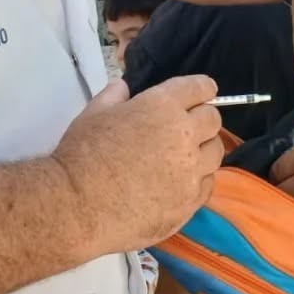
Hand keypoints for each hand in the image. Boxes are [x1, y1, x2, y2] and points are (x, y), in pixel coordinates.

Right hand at [52, 75, 223, 253]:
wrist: (77, 206)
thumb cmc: (82, 154)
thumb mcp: (94, 112)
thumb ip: (114, 96)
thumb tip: (123, 87)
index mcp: (163, 106)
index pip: (200, 88)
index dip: (203, 88)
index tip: (203, 92)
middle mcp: (185, 135)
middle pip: (213, 119)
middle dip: (203, 118)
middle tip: (189, 125)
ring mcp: (190, 172)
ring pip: (215, 152)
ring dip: (204, 149)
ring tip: (186, 156)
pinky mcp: (189, 203)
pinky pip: (208, 184)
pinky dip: (199, 179)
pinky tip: (182, 182)